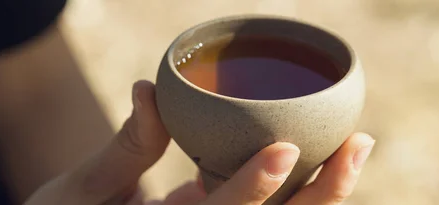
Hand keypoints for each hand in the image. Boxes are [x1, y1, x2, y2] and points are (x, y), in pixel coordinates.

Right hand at [24, 80, 374, 204]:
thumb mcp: (81, 190)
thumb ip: (125, 148)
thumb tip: (147, 89)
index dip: (251, 187)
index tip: (284, 150)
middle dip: (319, 196)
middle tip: (357, 147)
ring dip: (318, 191)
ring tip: (353, 150)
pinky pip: (253, 204)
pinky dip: (292, 186)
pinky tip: (317, 155)